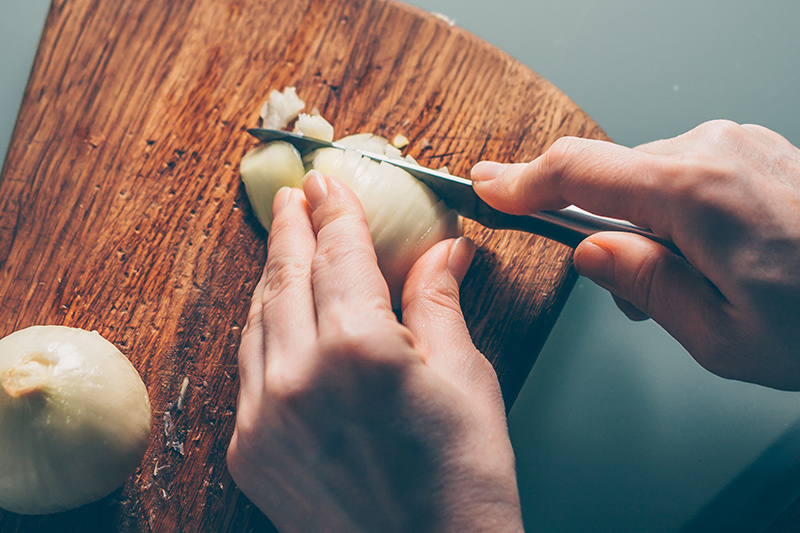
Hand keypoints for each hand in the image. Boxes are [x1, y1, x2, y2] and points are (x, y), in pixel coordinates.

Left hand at [227, 171, 522, 531]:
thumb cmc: (464, 483)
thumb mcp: (465, 380)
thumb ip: (439, 303)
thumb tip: (444, 253)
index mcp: (362, 349)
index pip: (341, 254)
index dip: (336, 212)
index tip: (329, 184)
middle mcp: (302, 376)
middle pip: (289, 277)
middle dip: (292, 229)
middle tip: (294, 196)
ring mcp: (266, 415)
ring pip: (259, 319)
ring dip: (273, 275)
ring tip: (285, 246)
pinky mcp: (250, 449)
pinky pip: (250, 368)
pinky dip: (263, 331)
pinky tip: (277, 315)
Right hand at [472, 120, 799, 389]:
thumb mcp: (720, 335)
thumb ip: (642, 286)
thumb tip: (590, 254)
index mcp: (695, 193)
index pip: (578, 172)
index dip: (521, 179)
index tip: (485, 183)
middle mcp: (714, 151)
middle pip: (611, 176)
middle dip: (594, 225)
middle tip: (616, 283)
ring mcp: (737, 144)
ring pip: (648, 177)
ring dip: (641, 224)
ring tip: (681, 283)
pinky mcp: (752, 149)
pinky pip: (685, 172)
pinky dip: (673, 210)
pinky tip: (704, 253)